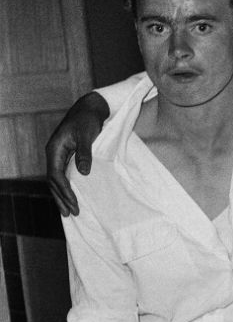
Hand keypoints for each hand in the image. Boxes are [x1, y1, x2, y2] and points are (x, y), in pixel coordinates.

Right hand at [45, 92, 109, 215]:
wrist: (90, 108)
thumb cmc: (88, 120)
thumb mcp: (88, 135)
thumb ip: (85, 153)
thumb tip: (83, 172)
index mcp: (55, 149)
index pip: (56, 175)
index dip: (64, 190)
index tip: (74, 203)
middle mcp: (53, 153)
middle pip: (53, 181)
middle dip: (61, 198)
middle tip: (71, 214)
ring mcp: (59, 154)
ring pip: (56, 179)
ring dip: (62, 195)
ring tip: (68, 211)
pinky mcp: (66, 155)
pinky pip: (63, 175)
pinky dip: (66, 187)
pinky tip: (71, 196)